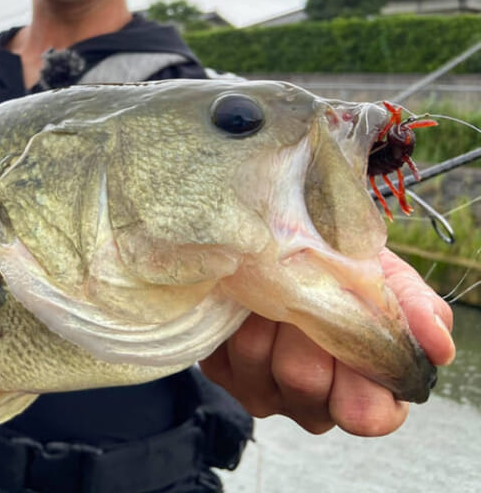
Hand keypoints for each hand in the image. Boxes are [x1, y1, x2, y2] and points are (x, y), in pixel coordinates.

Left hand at [200, 249, 454, 436]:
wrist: (288, 245)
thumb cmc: (345, 268)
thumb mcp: (388, 278)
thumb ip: (416, 309)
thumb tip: (438, 344)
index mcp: (368, 394)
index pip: (366, 415)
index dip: (357, 371)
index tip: (351, 322)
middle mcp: (314, 404)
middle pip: (304, 380)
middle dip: (305, 322)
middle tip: (306, 283)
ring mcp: (265, 393)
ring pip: (258, 358)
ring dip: (266, 310)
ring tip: (275, 283)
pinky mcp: (224, 374)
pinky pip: (222, 348)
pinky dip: (236, 312)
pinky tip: (248, 297)